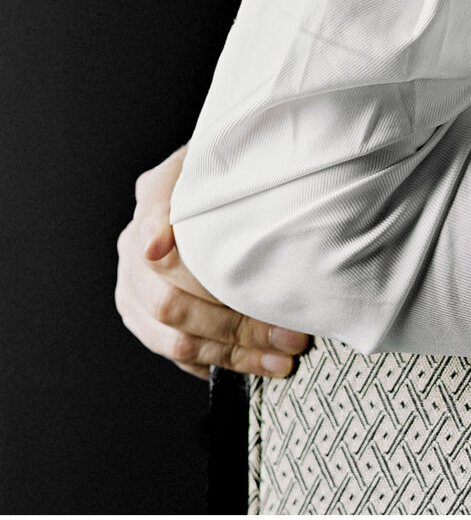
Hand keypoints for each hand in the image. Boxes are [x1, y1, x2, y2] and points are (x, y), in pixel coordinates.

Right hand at [114, 145, 311, 380]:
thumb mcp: (229, 154)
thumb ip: (220, 170)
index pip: (154, 219)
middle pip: (172, 301)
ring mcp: (134, 287)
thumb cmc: (234, 168)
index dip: (158, 235)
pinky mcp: (143, 318)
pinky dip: (217, 364)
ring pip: (176, 338)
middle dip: (234, 324)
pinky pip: (176, 354)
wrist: (218, 185)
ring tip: (280, 358)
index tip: (162, 248)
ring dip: (233, 354)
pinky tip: (253, 364)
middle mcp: (134, 246)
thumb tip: (172, 234)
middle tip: (287, 334)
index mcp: (155, 195)